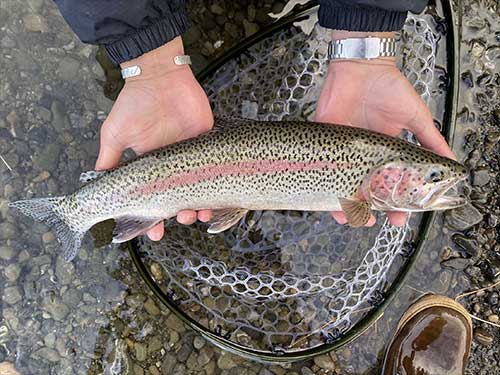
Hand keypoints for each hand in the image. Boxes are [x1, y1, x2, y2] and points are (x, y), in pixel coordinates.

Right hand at [95, 37, 212, 240]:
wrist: (161, 76)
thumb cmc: (135, 104)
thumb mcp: (114, 133)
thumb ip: (109, 159)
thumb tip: (96, 184)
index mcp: (149, 166)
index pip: (151, 198)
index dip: (152, 218)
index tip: (154, 233)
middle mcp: (170, 165)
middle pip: (176, 199)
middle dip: (177, 215)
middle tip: (178, 220)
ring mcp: (190, 156)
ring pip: (197, 191)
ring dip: (196, 207)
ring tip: (195, 215)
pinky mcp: (207, 144)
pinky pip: (214, 172)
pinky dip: (216, 189)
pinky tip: (214, 202)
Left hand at [315, 32, 454, 226]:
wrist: (361, 66)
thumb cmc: (389, 88)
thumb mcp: (416, 117)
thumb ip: (430, 141)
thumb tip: (452, 164)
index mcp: (385, 152)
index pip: (390, 183)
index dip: (396, 202)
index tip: (400, 217)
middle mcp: (363, 154)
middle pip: (364, 190)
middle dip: (370, 209)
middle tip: (375, 221)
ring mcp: (343, 149)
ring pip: (341, 185)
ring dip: (345, 205)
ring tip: (352, 218)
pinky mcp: (325, 140)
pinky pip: (322, 168)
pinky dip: (325, 186)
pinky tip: (331, 201)